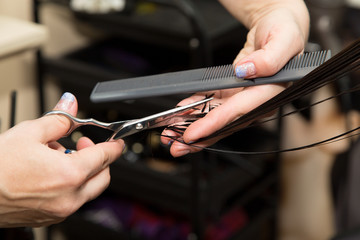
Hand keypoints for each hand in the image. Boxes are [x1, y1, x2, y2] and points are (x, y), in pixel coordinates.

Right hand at [0, 92, 123, 226]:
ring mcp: (61, 210)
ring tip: (58, 156)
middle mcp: (70, 197)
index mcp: (70, 174)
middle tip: (82, 144)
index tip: (117, 141)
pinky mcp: (50, 217)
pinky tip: (50, 173)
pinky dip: (71, 185)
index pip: (105, 156)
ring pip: (88, 189)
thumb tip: (71, 104)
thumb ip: (58, 119)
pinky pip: (72, 200)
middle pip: (103, 176)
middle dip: (98, 158)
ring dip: (83, 171)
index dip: (115, 145)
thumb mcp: (29, 133)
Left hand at [161, 0, 308, 156]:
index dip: (214, 124)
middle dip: (199, 136)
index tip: (193, 134)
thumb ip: (270, 58)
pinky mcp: (234, 94)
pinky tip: (180, 113)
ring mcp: (244, 100)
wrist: (277, 27)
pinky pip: (212, 104)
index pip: (238, 112)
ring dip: (193, 127)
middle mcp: (257, 102)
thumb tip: (247, 71)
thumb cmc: (283, 32)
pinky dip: (195, 109)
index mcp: (270, 93)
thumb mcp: (283, 39)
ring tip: (171, 135)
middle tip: (175, 147)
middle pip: (225, 123)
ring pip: (216, 118)